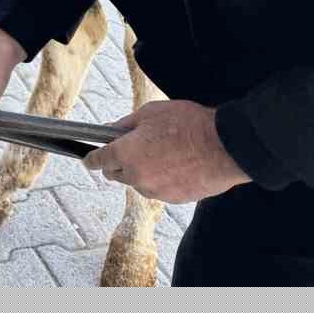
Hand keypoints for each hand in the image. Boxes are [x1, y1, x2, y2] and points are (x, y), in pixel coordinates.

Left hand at [84, 100, 251, 203]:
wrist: (225, 147)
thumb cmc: (188, 125)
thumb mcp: (150, 113)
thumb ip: (125, 125)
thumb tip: (112, 131)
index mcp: (126, 155)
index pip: (99, 161)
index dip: (91, 158)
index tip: (88, 159)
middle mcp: (138, 178)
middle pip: (116, 175)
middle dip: (117, 163)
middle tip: (129, 148)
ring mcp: (157, 192)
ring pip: (139, 183)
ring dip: (141, 171)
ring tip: (160, 152)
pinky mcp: (176, 199)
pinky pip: (159, 189)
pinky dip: (161, 179)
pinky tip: (174, 164)